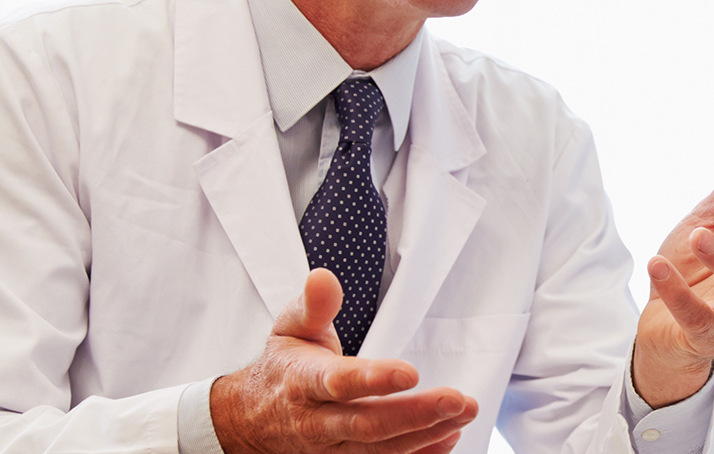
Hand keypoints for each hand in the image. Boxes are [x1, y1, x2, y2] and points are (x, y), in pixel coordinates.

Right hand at [211, 269, 479, 453]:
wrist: (250, 421)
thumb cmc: (283, 368)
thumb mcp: (289, 330)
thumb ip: (312, 306)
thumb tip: (323, 277)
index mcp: (303, 382)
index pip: (339, 383)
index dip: (373, 380)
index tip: (410, 372)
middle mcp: (317, 422)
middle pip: (367, 424)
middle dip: (415, 414)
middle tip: (457, 400)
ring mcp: (330, 450)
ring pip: (380, 449)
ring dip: (426, 435)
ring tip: (463, 414)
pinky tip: (449, 437)